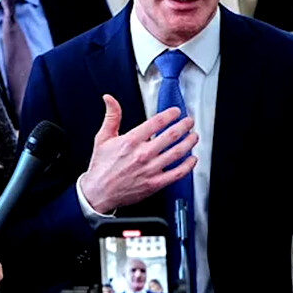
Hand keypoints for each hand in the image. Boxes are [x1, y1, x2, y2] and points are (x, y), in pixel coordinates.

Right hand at [78, 95, 198, 213]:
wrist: (98, 193)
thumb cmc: (101, 167)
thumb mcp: (102, 138)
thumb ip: (111, 116)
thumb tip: (109, 99)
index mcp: (131, 141)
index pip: (157, 122)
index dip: (170, 114)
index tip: (176, 112)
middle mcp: (142, 154)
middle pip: (171, 135)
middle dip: (184, 125)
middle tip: (189, 121)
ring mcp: (150, 169)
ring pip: (177, 152)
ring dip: (189, 142)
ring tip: (194, 136)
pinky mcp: (155, 184)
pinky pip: (177, 173)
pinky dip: (188, 166)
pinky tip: (192, 159)